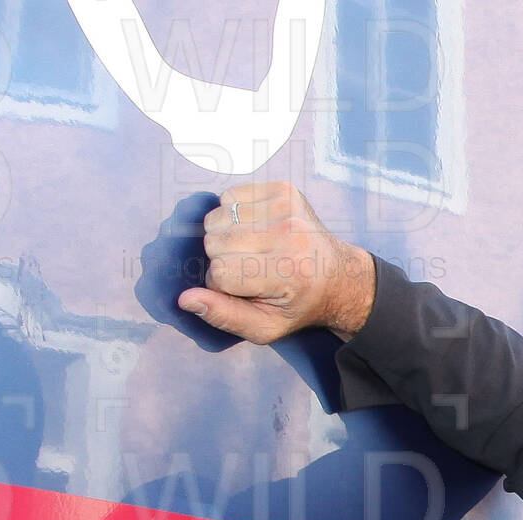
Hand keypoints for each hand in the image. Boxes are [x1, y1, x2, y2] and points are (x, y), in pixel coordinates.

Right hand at [178, 182, 374, 343]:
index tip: (242, 289)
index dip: (221, 284)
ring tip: (251, 249)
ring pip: (218, 217)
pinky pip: (230, 195)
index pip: (221, 272)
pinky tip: (255, 229)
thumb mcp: (265, 327)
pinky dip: (233, 213)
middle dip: (221, 259)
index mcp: (286, 272)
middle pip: (214, 241)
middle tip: (248, 269)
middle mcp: (289, 235)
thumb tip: (185, 298)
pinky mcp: (284, 189)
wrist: (337, 277)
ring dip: (225, 235)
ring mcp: (287, 208)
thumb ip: (224, 316)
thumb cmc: (296, 305)